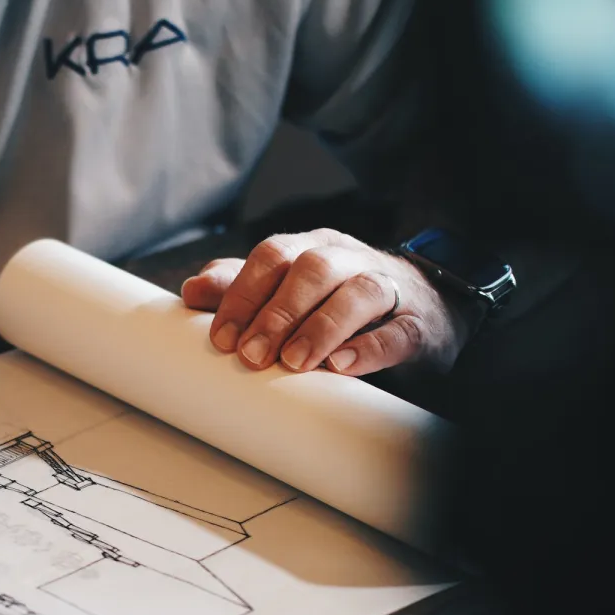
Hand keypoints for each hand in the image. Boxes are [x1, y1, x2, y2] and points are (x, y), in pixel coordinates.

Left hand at [182, 228, 471, 375]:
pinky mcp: (416, 324)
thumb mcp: (289, 289)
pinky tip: (342, 366)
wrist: (423, 308)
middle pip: (312, 270)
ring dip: (320, 327)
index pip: (273, 256)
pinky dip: (368, 348)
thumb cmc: (339, 300)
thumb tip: (191, 290)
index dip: (243, 294)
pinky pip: (397, 331)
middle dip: (277, 313)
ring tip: (293, 363)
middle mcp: (349, 259)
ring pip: (357, 292)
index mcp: (312, 248)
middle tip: (251, 355)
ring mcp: (388, 288)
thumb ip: (242, 287)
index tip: (221, 338)